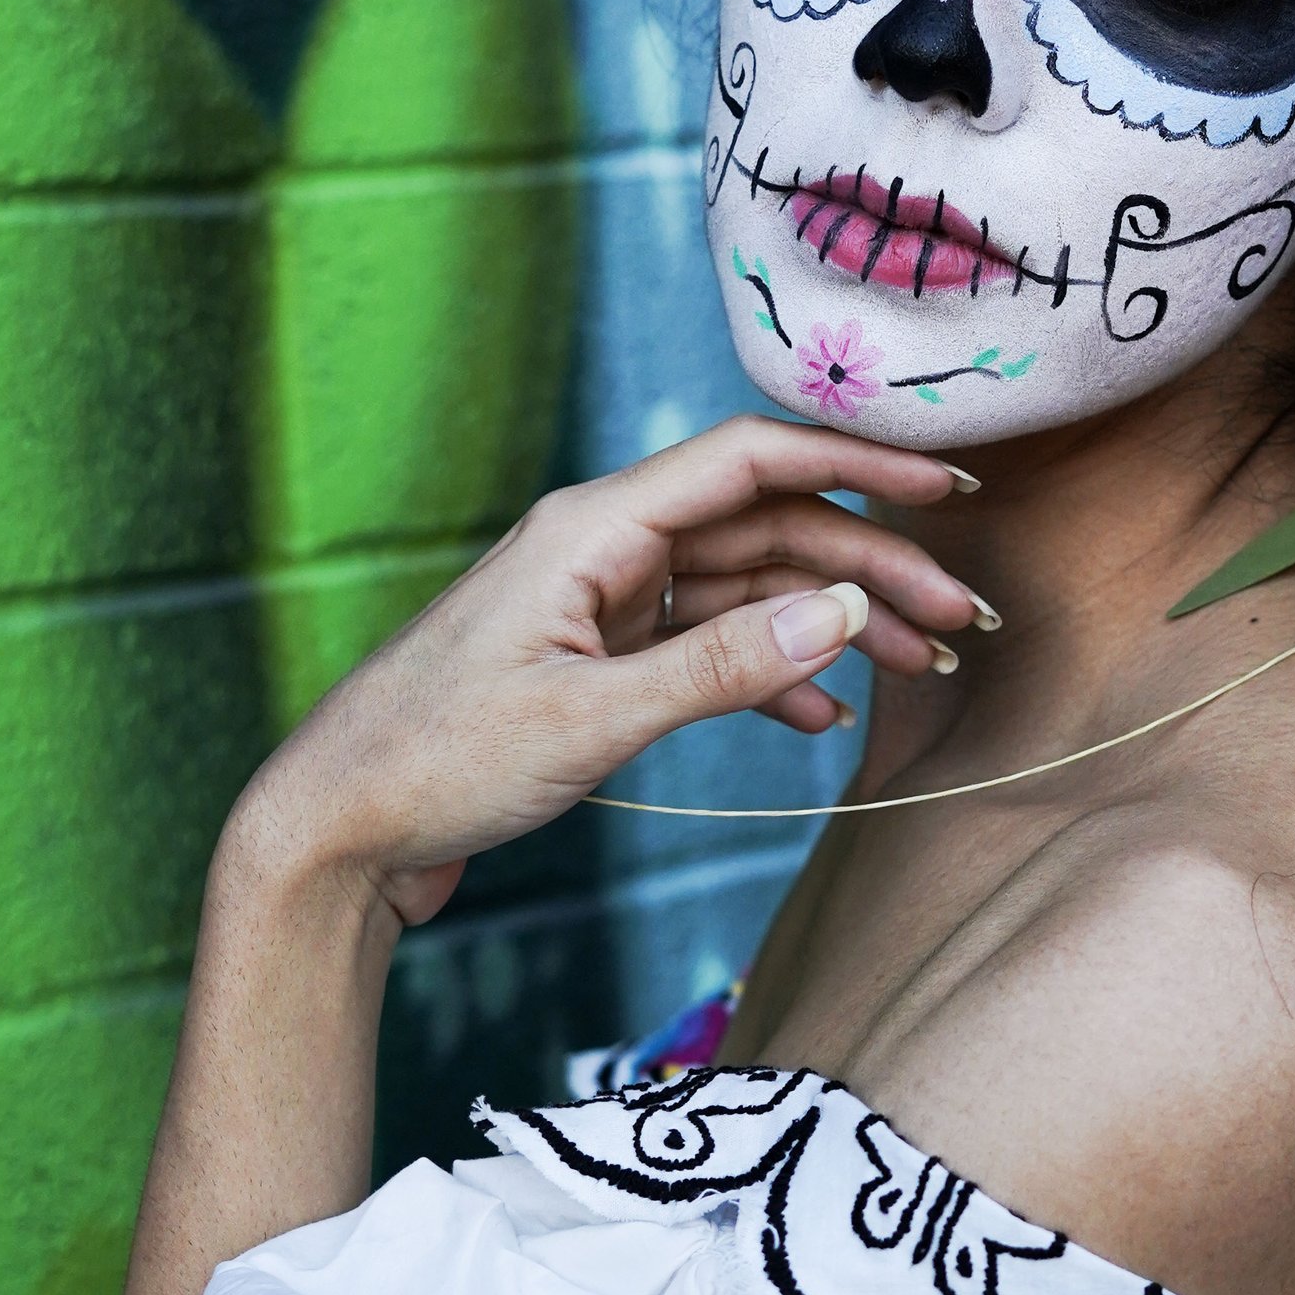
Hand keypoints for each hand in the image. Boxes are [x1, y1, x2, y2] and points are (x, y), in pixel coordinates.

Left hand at [232, 417, 982, 924]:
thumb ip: (723, 665)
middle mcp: (604, 549)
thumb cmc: (434, 762)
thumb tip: (842, 611)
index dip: (855, 466)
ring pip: (750, 592)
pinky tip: (824, 717)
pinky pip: (710, 649)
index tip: (942, 490)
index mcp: (593, 527)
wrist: (334, 833)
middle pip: (768, 530)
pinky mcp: (599, 664)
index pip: (750, 461)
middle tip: (960, 619)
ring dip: (835, 627)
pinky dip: (773, 677)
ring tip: (921, 670)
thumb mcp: (590, 717)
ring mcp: (603, 606)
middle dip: (870, 567)